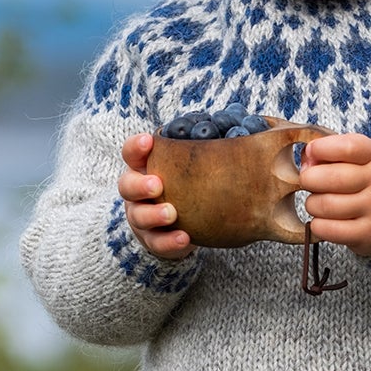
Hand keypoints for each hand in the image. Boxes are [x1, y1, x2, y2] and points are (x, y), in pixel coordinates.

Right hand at [118, 133, 193, 258]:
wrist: (185, 223)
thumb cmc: (188, 185)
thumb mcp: (190, 167)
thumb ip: (201, 151)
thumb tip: (244, 128)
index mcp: (143, 168)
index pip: (131, 153)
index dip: (136, 147)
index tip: (149, 141)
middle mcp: (136, 192)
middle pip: (127, 186)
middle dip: (140, 185)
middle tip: (157, 185)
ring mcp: (141, 217)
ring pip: (138, 217)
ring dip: (154, 215)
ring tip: (171, 214)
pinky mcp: (152, 240)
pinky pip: (156, 243)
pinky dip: (169, 242)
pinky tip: (184, 238)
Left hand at [299, 133, 370, 257]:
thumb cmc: (364, 178)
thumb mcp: (356, 156)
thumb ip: (329, 152)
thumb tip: (307, 161)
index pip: (348, 148)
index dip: (322, 149)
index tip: (312, 152)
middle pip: (331, 178)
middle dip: (309, 179)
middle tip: (310, 181)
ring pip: (325, 205)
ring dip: (312, 204)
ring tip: (318, 202)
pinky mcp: (368, 233)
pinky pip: (327, 229)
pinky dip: (317, 225)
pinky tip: (323, 220)